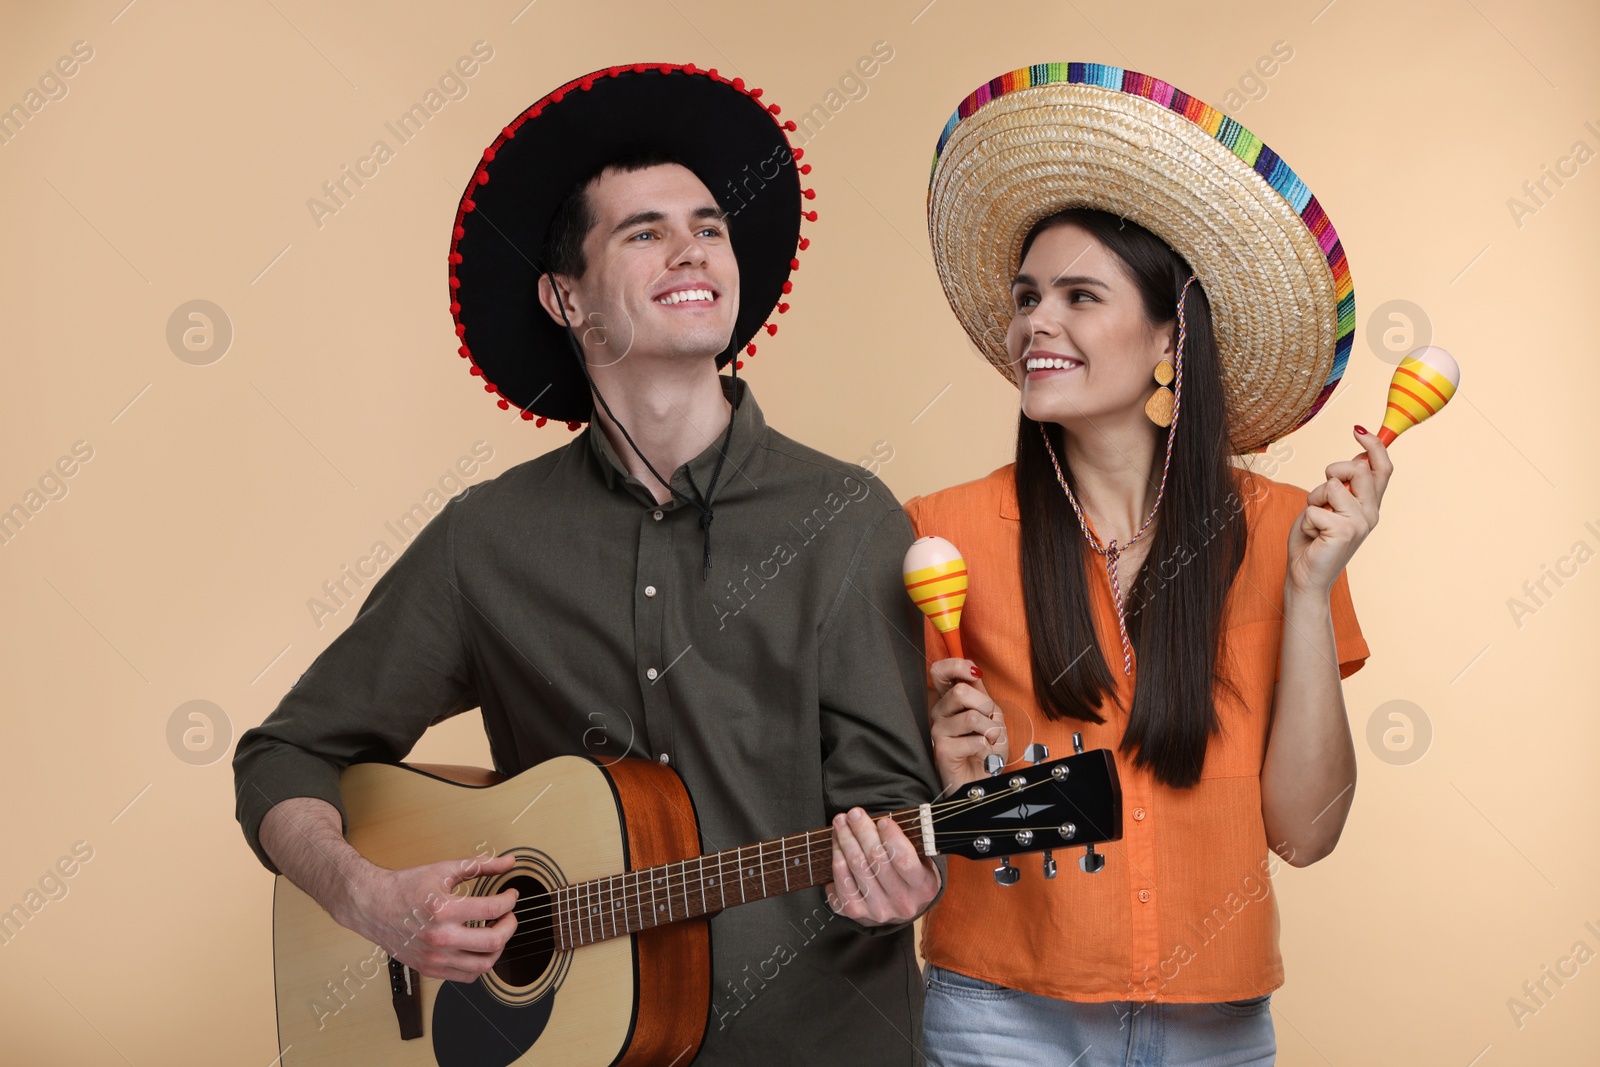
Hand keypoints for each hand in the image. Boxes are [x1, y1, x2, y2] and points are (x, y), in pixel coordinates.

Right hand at [336, 852, 519, 982]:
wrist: (372, 906)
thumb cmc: (405, 887)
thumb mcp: (444, 869)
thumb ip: (480, 866)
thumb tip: (508, 862)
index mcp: (444, 909)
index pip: (492, 909)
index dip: (509, 900)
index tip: (510, 895)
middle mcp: (440, 937)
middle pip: (493, 942)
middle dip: (509, 925)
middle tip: (508, 914)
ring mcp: (434, 957)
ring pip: (483, 965)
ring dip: (498, 948)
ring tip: (496, 931)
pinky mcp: (430, 969)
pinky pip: (467, 976)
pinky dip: (480, 964)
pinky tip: (478, 946)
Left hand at [823, 808, 941, 925]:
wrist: (904, 906)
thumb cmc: (913, 874)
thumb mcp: (923, 859)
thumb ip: (910, 841)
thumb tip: (883, 821)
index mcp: (923, 886)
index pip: (903, 859)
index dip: (890, 837)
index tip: (882, 820)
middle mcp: (902, 902)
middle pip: (875, 860)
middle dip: (861, 831)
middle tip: (853, 814)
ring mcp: (879, 910)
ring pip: (856, 869)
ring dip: (844, 842)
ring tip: (841, 825)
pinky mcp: (858, 914)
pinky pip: (841, 886)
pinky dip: (836, 865)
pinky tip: (837, 849)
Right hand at [927, 658, 1006, 792]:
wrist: (981, 782)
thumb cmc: (985, 749)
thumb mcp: (989, 716)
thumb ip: (980, 693)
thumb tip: (973, 672)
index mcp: (949, 700)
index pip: (940, 671)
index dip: (957, 666)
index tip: (975, 676)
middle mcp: (939, 712)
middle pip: (961, 692)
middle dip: (987, 708)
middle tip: (990, 725)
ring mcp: (938, 731)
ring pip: (972, 717)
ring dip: (991, 732)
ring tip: (989, 743)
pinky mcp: (942, 749)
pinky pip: (975, 740)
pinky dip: (989, 750)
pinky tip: (983, 757)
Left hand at [1286, 426, 1392, 594]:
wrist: (1306, 577)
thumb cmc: (1313, 540)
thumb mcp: (1329, 505)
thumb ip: (1343, 485)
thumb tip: (1359, 457)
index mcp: (1370, 505)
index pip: (1382, 468)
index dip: (1374, 445)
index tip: (1358, 429)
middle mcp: (1371, 512)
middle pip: (1357, 468)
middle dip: (1331, 472)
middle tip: (1321, 497)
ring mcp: (1360, 523)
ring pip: (1332, 486)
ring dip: (1314, 499)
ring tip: (1316, 522)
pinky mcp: (1344, 531)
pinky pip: (1314, 507)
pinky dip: (1306, 519)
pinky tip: (1313, 536)